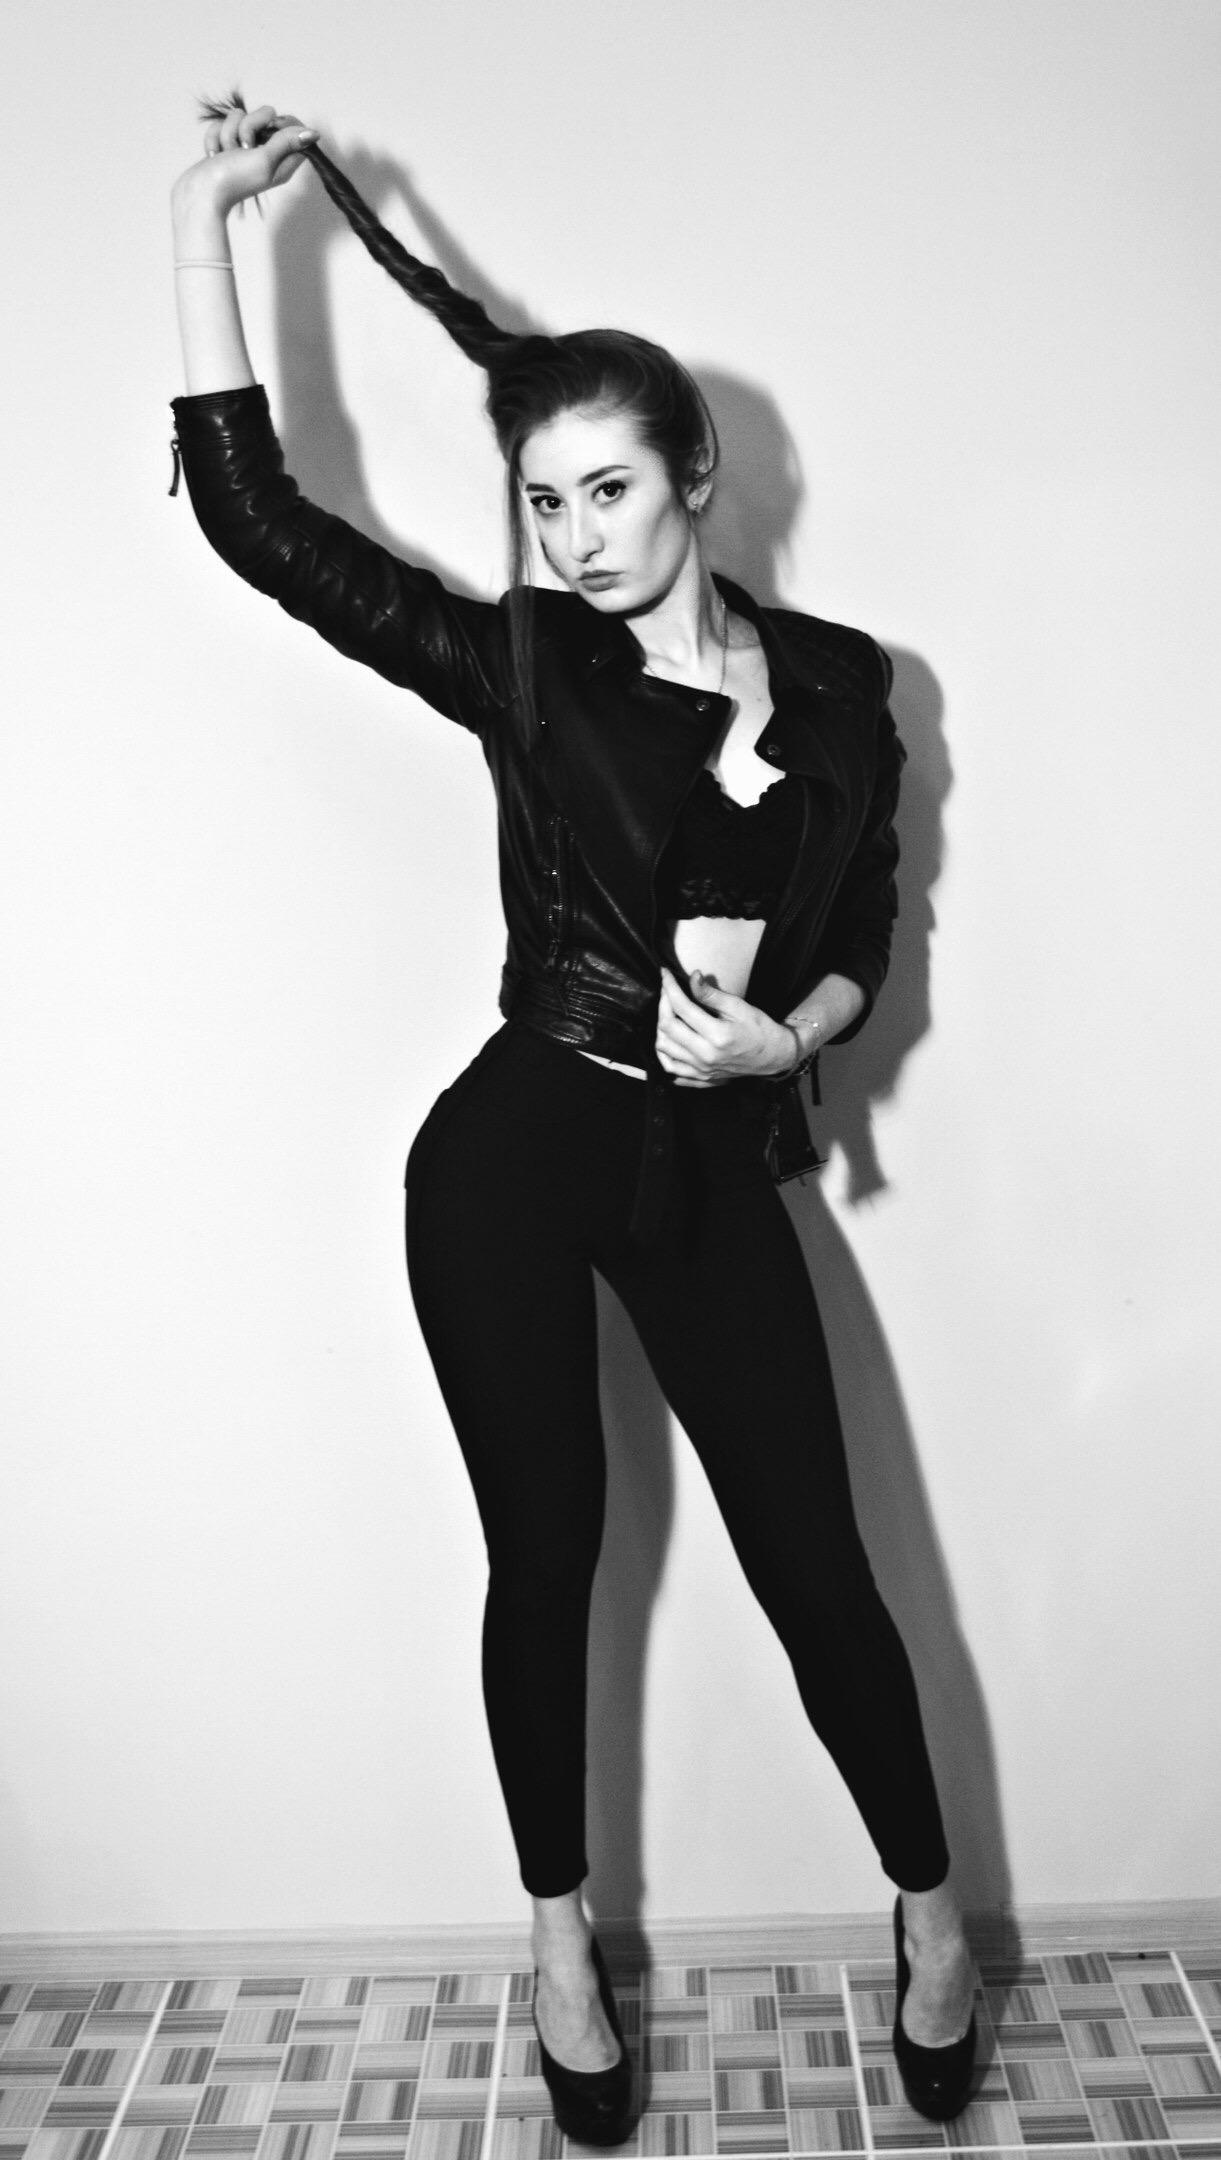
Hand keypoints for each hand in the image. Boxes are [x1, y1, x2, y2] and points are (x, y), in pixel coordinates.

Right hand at [172, 100, 316, 222]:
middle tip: (244, 148)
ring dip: (228, 133)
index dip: (280, 122)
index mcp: (282, 159)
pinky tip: (214, 155)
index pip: (293, 126)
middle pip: (265, 115)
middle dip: (248, 126)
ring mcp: (244, 148)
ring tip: (227, 154)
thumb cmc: (234, 180)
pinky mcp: (225, 145)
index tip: (269, 130)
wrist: (200, 193)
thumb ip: (287, 142)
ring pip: (239, 116)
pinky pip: (221, 124)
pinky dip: (215, 138)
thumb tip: (313, 134)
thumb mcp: (265, 160)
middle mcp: (266, 152)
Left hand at [655, 967, 795, 1087]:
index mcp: (717, 1035)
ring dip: (661, 1027)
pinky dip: (664, 1053)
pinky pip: (671, 1068)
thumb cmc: (759, 1029)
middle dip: (662, 1004)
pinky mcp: (700, 1077)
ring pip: (664, 1048)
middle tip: (667, 991)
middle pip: (667, 1027)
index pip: (682, 1007)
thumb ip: (712, 994)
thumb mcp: (739, 1007)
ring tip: (668, 1012)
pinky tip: (669, 1039)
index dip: (669, 988)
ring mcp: (701, 1069)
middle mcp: (705, 1055)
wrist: (773, 1056)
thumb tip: (692, 978)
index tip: (665, 974)